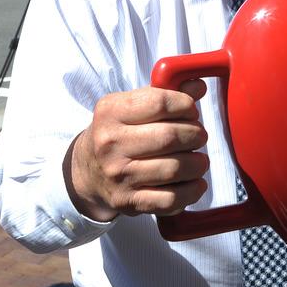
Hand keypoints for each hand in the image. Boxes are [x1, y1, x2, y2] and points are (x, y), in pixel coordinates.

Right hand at [64, 79, 209, 221]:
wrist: (87, 171)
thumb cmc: (119, 131)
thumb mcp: (133, 105)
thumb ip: (167, 91)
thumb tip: (199, 86)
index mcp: (111, 111)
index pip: (160, 103)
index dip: (186, 106)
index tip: (191, 112)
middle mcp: (110, 143)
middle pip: (170, 137)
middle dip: (195, 135)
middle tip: (199, 136)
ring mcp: (118, 175)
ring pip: (174, 169)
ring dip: (197, 163)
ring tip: (199, 159)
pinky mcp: (127, 201)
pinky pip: (170, 200)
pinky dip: (191, 191)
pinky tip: (195, 182)